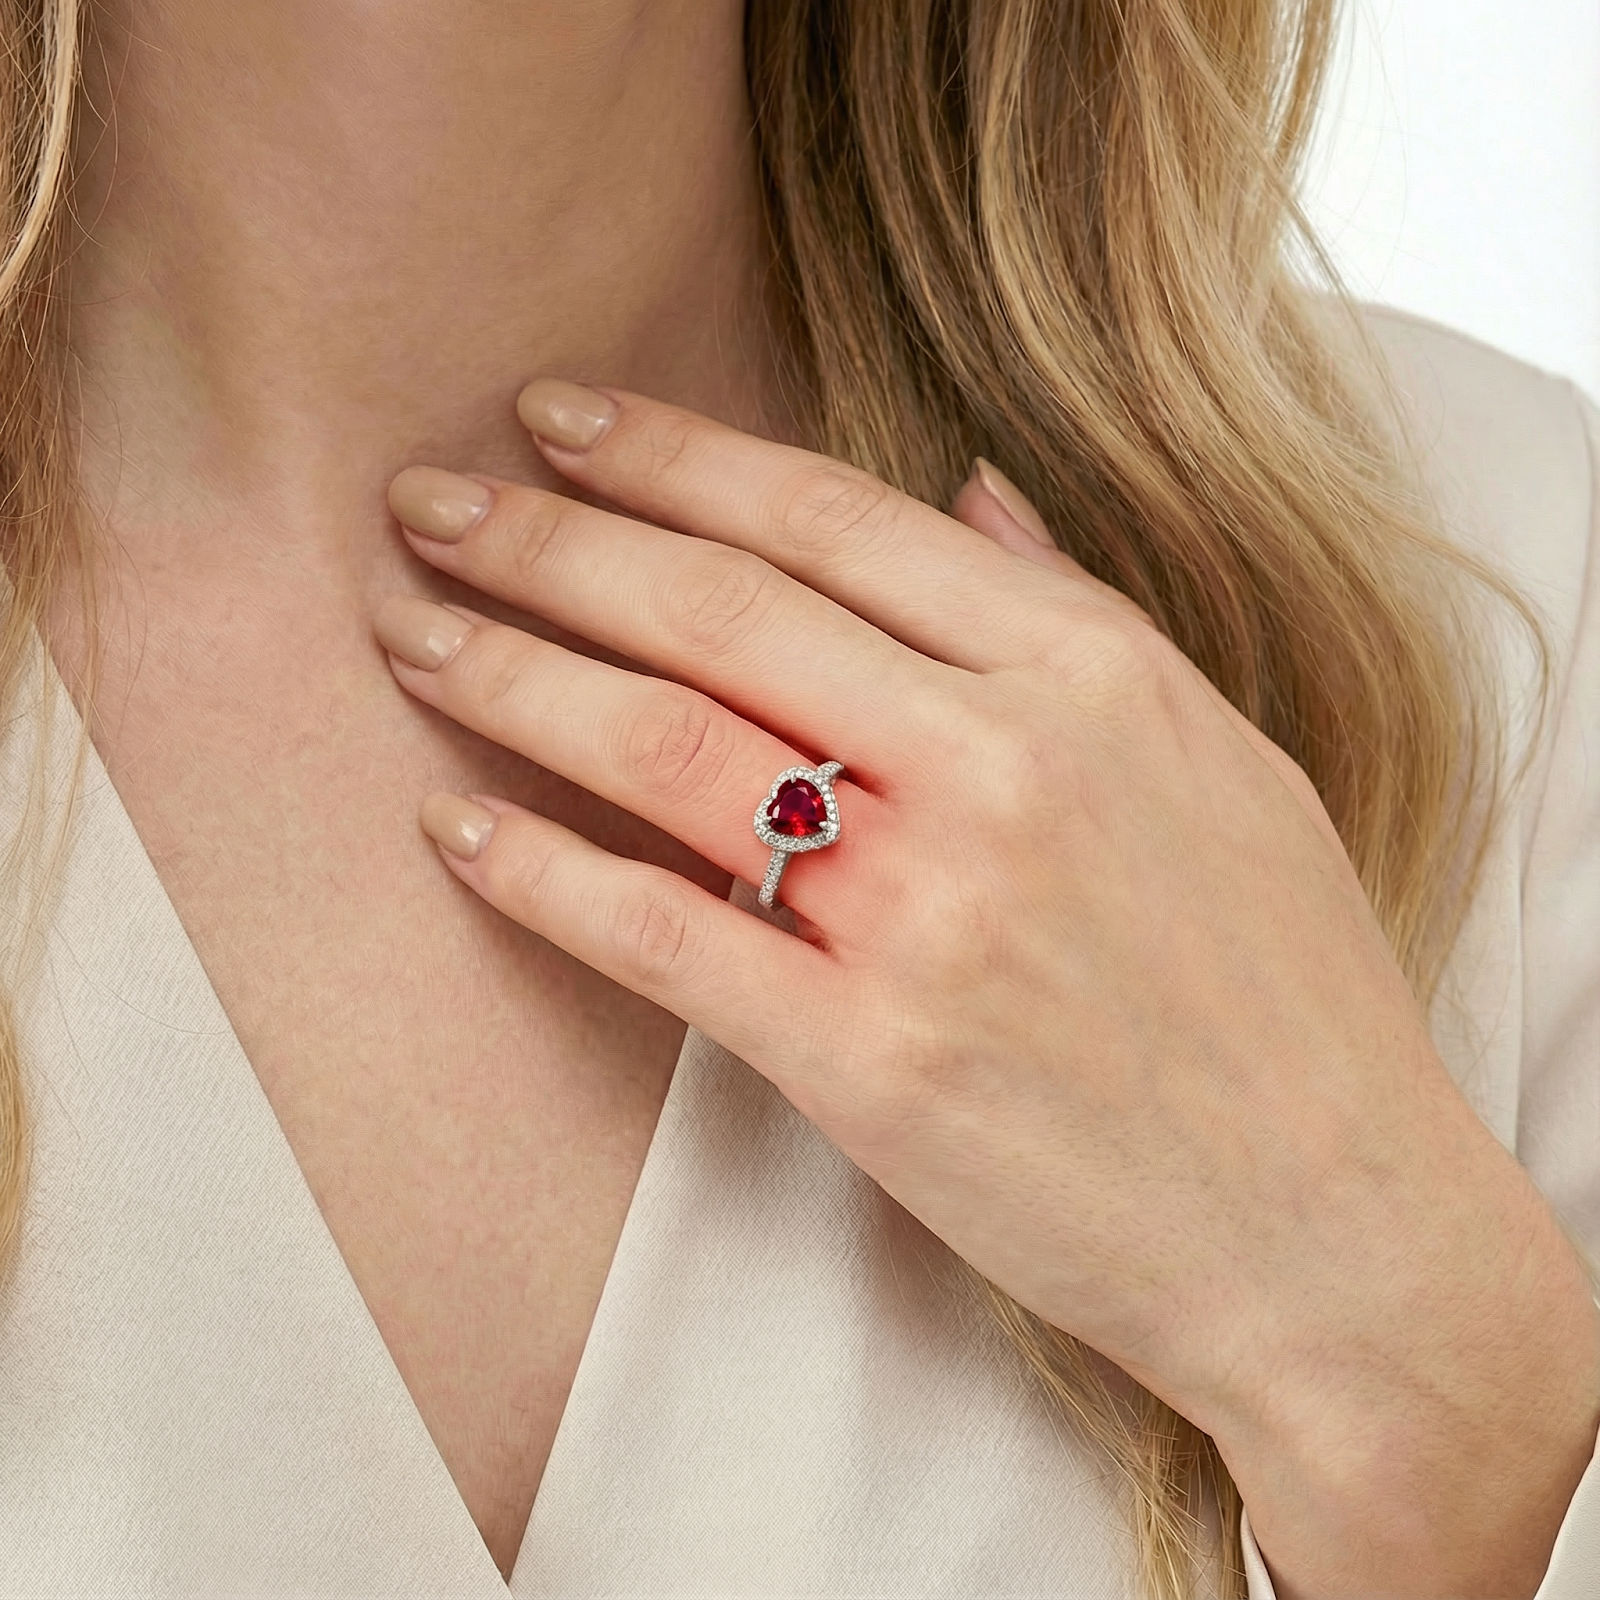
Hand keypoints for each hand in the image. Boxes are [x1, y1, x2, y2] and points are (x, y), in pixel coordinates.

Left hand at [373, 379, 1599, 1597]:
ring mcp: (930, 917)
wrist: (1332, 1226)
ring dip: (516, 680)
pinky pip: (669, 942)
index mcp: (1089, 677)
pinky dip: (546, 880)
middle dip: (549, 541)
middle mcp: (1001, 770)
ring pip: (670, 750)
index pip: (833, 519)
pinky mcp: (871, 1063)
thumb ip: (1077, 614)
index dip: (673, 455)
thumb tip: (968, 488)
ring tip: (413, 635)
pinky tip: (456, 834)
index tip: (559, 419)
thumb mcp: (1219, 757)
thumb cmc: (1284, 989)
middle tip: (426, 503)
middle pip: (722, 610)